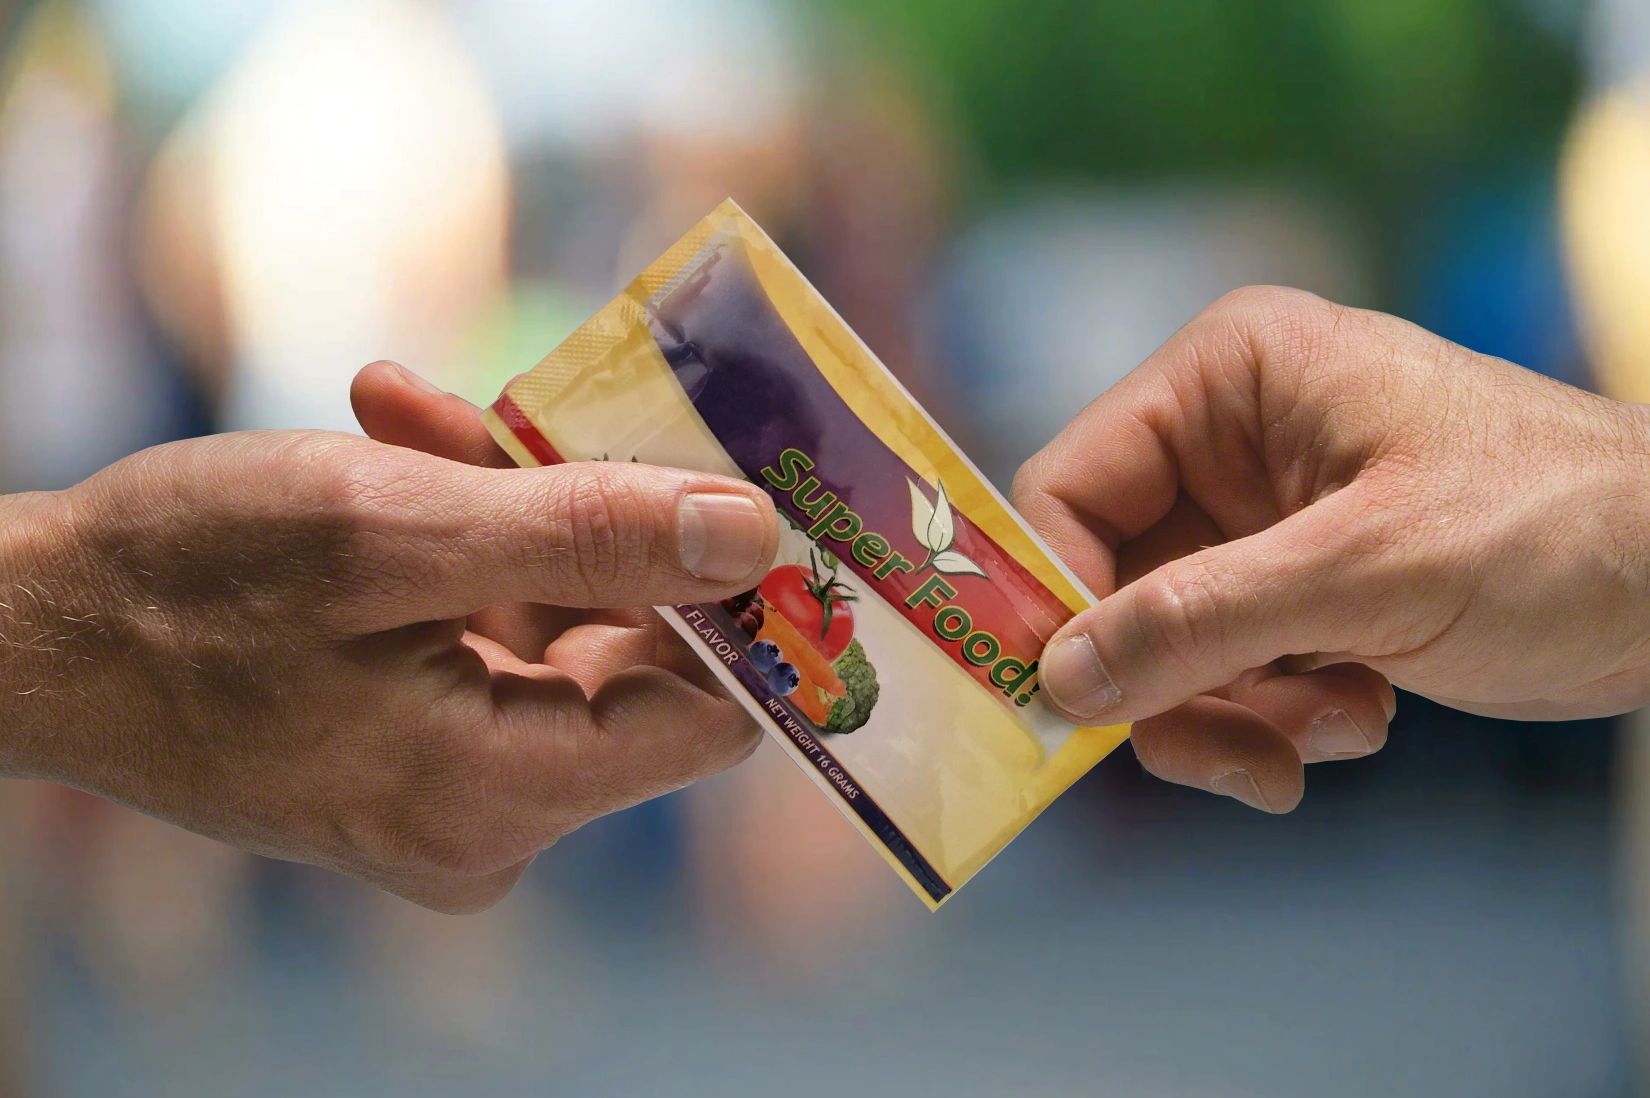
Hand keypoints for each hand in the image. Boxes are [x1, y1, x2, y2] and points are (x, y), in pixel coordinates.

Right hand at [0, 365, 777, 910]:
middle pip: (631, 655)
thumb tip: (754, 537)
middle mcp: (494, 820)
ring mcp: (455, 791)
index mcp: (500, 794)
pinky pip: (491, 637)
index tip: (721, 481)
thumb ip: (588, 535)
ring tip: (412, 419)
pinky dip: (465, 545)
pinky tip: (398, 447)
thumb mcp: (392, 530)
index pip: (709, 716)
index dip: (733, 604)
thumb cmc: (183, 582)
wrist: (34, 634)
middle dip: (590, 519)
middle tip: (521, 412)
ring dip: (512, 508)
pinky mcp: (420, 752)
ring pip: (558, 625)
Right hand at [1012, 287, 1649, 811]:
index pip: (1070, 487)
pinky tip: (1360, 715)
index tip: (1075, 705)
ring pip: (1164, 645)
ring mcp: (1259, 519)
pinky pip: (1224, 670)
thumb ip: (1203, 620)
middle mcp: (1225, 440)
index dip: (1055, 598)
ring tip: (1335, 728)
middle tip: (1234, 760)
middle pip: (1110, 585)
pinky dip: (1273, 717)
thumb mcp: (1371, 570)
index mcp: (1226, 379)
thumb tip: (1058, 680)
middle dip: (1169, 684)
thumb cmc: (1556, 526)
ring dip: (1231, 713)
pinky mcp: (1296, 588)